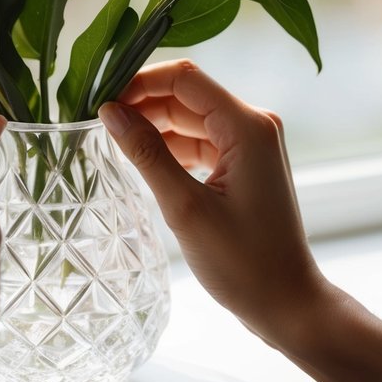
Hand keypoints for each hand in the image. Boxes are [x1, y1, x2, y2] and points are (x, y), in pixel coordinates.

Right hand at [98, 59, 326, 349]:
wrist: (286, 303)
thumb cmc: (243, 263)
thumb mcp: (185, 208)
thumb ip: (147, 154)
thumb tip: (110, 112)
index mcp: (248, 126)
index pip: (185, 78)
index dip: (139, 82)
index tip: (100, 102)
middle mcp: (254, 125)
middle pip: (186, 95)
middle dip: (142, 104)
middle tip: (95, 124)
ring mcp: (251, 145)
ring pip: (190, 118)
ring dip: (153, 127)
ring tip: (112, 143)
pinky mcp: (244, 164)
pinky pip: (200, 141)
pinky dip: (171, 148)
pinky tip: (142, 163)